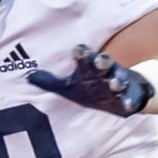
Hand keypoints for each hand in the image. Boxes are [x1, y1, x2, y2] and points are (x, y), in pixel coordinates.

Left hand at [27, 44, 154, 117]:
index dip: (81, 53)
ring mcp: (120, 83)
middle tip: (100, 60)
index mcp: (90, 67)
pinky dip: (129, 102)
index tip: (77, 50)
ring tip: (114, 84)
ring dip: (117, 82)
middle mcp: (105, 72)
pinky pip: (130, 99)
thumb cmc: (93, 87)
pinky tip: (128, 107)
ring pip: (119, 80)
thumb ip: (50, 82)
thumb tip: (27, 76)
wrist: (124, 91)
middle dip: (102, 62)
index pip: (84, 57)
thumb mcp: (70, 86)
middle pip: (104, 64)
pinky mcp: (130, 96)